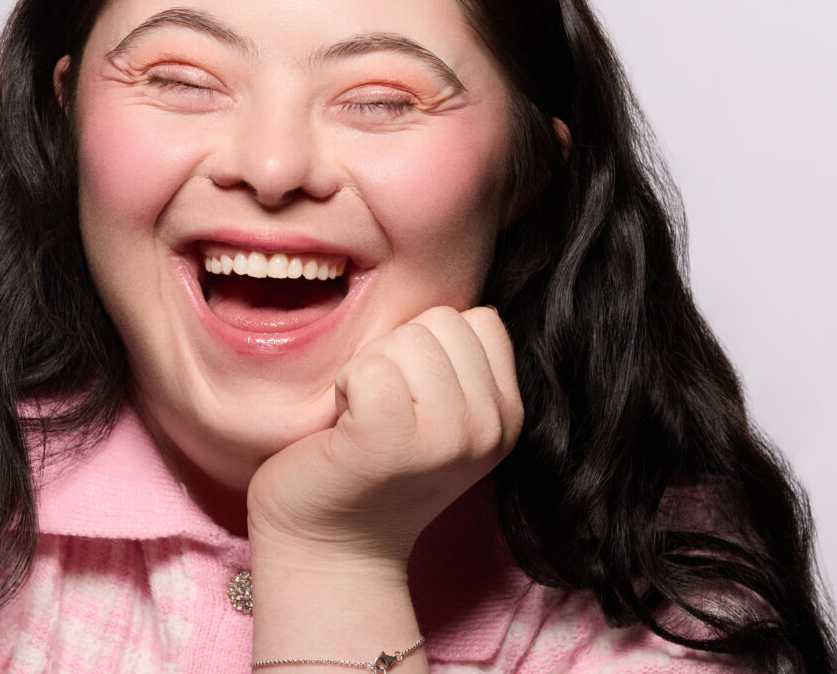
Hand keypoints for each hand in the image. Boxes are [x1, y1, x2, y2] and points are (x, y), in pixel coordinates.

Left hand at [246, 305, 522, 566]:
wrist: (328, 545)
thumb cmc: (370, 465)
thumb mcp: (438, 412)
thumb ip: (458, 362)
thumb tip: (459, 293)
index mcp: (508, 415)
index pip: (478, 319)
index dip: (429, 344)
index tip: (408, 396)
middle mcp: (489, 428)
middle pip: (442, 321)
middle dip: (398, 351)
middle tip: (378, 409)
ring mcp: (445, 439)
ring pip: (406, 339)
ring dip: (368, 369)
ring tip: (362, 419)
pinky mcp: (388, 444)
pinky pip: (368, 368)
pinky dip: (344, 385)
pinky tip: (343, 426)